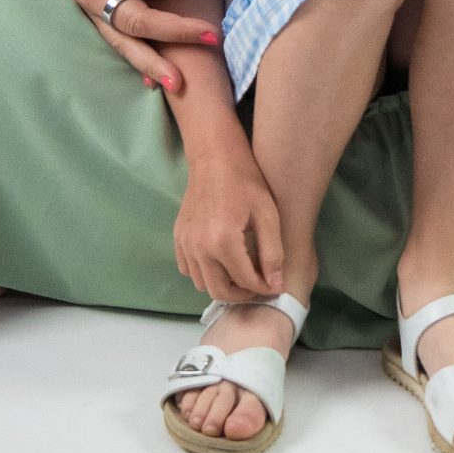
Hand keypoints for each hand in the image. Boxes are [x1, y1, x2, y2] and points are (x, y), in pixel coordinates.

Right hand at [57, 0, 220, 91]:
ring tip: (180, 85)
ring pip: (123, 42)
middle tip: (213, 37)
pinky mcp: (97, 12)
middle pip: (136, 20)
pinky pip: (118, 41)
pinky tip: (155, 81)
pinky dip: (137, 60)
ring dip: (153, 63)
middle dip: (175, 31)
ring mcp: (90, 7)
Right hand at [175, 154, 284, 301]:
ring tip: (242, 275)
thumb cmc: (246, 181)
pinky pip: (187, 269)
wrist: (215, 157)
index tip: (274, 286)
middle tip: (259, 286)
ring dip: (222, 286)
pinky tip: (221, 262)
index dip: (263, 288)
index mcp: (222, 241)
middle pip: (219, 290)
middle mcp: (199, 247)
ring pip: (201, 283)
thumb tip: (275, 284)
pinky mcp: (178, 238)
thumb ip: (272, 252)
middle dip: (242, 294)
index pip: (244, 281)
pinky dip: (204, 274)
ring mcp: (185, 243)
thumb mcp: (267, 214)